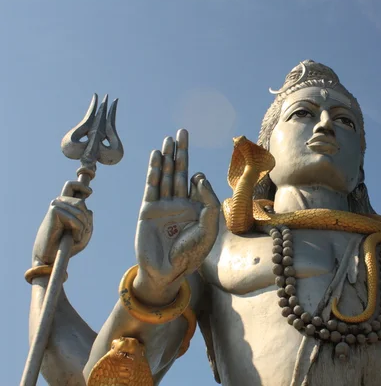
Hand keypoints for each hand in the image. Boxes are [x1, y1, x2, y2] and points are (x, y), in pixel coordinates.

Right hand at [32, 181, 92, 265]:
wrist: (51, 255)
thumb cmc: (67, 244)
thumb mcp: (84, 231)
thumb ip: (89, 220)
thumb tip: (88, 209)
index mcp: (65, 205)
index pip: (71, 186)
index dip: (81, 186)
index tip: (90, 193)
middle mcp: (59, 202)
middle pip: (81, 202)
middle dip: (86, 219)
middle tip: (83, 232)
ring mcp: (56, 205)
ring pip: (80, 210)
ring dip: (83, 226)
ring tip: (78, 236)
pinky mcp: (54, 211)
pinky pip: (74, 218)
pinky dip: (78, 229)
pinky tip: (74, 238)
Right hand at [133, 129, 219, 304]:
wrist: (166, 271)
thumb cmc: (191, 253)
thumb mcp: (208, 228)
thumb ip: (209, 202)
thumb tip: (199, 177)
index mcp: (197, 208)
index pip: (197, 183)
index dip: (198, 177)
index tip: (197, 180)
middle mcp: (180, 203)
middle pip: (181, 171)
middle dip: (182, 152)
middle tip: (182, 131)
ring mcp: (164, 205)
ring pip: (166, 175)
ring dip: (168, 157)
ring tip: (169, 139)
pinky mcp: (148, 209)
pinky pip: (152, 186)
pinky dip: (154, 170)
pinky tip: (157, 156)